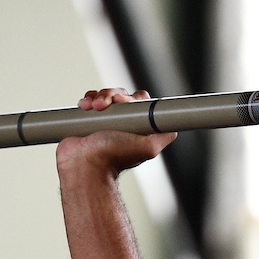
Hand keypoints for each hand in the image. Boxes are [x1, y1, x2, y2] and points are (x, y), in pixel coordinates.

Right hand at [56, 87, 176, 178]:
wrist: (85, 164)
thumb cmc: (113, 158)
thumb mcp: (148, 148)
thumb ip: (164, 136)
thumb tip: (173, 125)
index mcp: (137, 126)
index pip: (139, 100)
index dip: (130, 97)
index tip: (121, 101)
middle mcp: (122, 123)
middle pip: (120, 94)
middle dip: (111, 94)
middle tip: (104, 105)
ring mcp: (105, 120)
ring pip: (105, 95)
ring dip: (98, 96)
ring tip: (92, 107)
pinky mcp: (89, 119)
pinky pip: (90, 100)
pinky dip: (87, 100)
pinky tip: (85, 106)